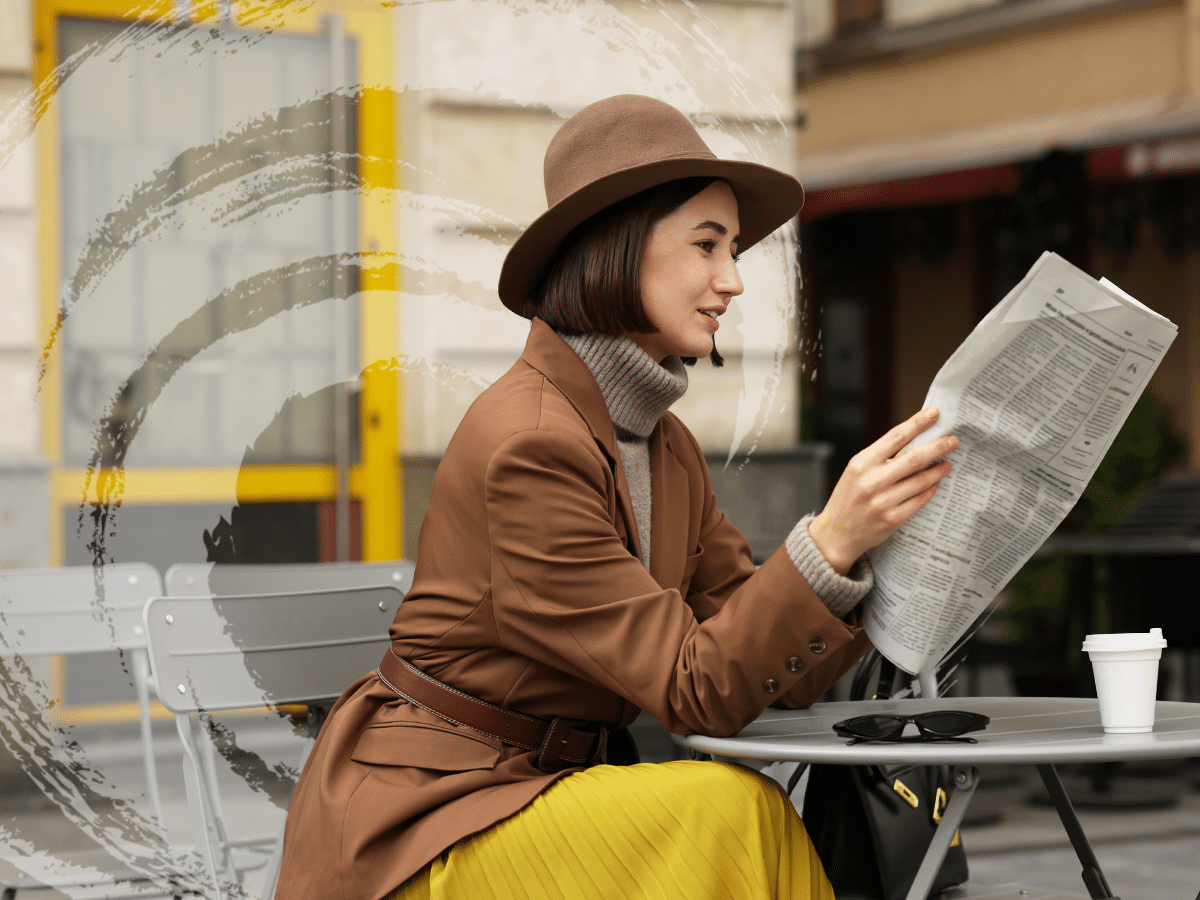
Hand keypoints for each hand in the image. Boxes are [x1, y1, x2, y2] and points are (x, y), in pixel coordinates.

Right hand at [808, 407, 957, 574]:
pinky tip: (935, 484)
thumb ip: (881, 458)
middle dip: (938, 446)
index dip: (917, 423)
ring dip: (938, 470)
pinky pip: (919, 500)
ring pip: (921, 480)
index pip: (895, 437)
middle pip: (914, 458)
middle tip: (952, 440)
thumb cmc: (849, 497)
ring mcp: (883, 501)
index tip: (934, 413)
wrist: (836, 533)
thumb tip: (915, 441)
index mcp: (861, 463)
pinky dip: (930, 489)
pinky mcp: (893, 519)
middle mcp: (872, 481)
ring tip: (947, 464)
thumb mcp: (857, 471)